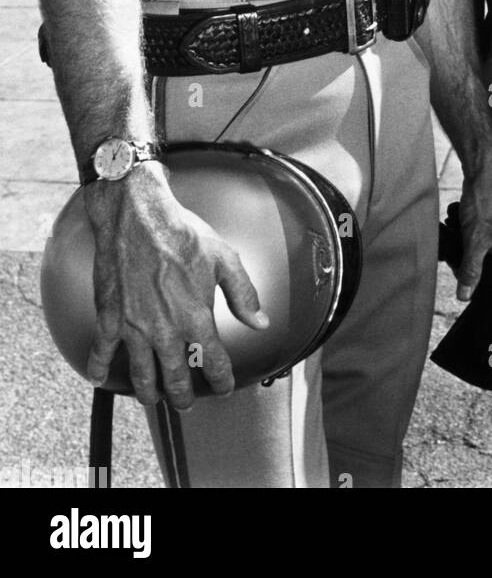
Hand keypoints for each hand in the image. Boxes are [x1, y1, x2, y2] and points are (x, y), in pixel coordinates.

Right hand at [86, 163, 267, 409]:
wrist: (138, 217)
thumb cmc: (181, 234)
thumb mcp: (224, 259)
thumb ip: (243, 294)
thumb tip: (260, 321)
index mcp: (196, 318)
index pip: (213, 362)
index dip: (221, 380)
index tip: (224, 387)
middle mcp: (165, 330)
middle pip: (175, 378)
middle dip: (183, 396)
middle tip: (186, 404)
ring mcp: (134, 327)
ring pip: (142, 374)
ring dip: (149, 393)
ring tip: (153, 400)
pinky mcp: (109, 318)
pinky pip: (102, 351)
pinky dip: (98, 368)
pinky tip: (100, 378)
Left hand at [454, 149, 491, 304]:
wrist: (483, 172)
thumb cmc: (487, 202)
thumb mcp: (476, 240)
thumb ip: (472, 270)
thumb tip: (465, 297)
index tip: (489, 314)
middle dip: (479, 282)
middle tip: (461, 278)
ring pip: (487, 266)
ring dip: (471, 265)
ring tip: (456, 258)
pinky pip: (481, 252)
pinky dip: (468, 252)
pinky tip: (456, 245)